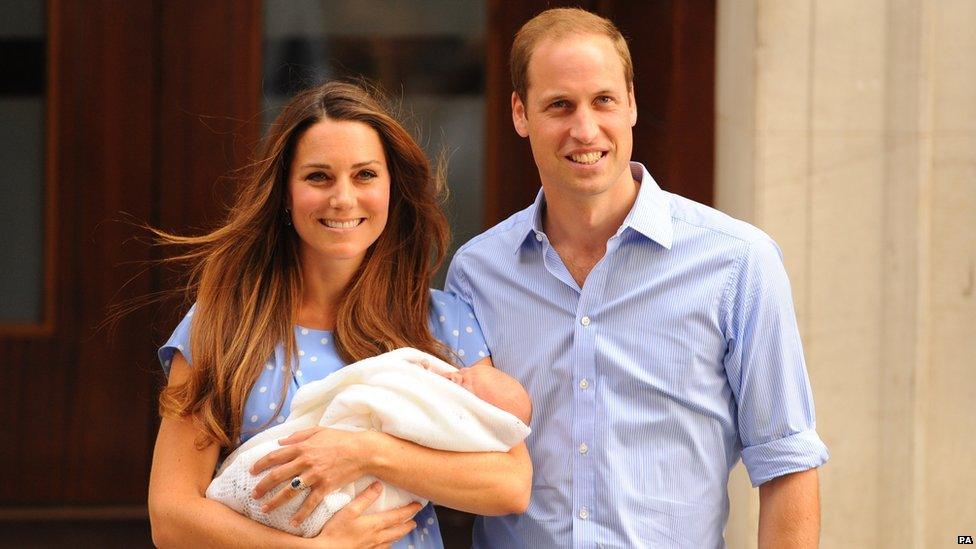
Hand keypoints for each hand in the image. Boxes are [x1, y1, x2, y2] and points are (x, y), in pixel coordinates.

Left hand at [250, 427, 371, 521]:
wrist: (362, 451)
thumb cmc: (341, 439)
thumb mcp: (318, 431)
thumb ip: (298, 436)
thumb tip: (280, 441)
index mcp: (302, 447)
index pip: (275, 456)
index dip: (260, 464)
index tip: (251, 471)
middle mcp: (305, 462)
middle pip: (277, 475)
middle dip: (262, 486)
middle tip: (253, 494)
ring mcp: (315, 475)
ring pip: (289, 491)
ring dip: (275, 502)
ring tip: (265, 509)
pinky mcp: (326, 487)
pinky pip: (310, 503)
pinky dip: (301, 514)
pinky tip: (293, 522)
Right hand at [315, 482, 420, 547]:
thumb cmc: (336, 531)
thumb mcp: (349, 510)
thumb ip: (365, 497)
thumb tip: (378, 485)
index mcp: (376, 524)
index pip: (398, 516)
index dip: (410, 510)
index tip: (418, 505)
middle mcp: (378, 537)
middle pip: (399, 530)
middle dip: (408, 524)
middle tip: (415, 520)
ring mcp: (373, 547)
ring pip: (392, 541)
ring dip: (400, 534)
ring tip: (404, 530)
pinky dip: (389, 544)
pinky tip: (386, 543)